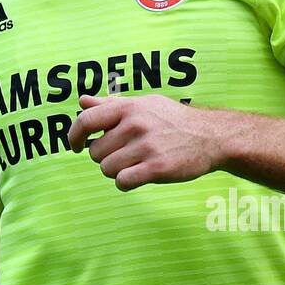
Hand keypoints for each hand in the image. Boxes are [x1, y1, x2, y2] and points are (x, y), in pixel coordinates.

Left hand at [68, 94, 225, 190]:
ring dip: (116, 171)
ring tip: (134, 164)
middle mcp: (135, 125)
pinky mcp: (157, 167)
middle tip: (124, 154)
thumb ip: (110, 105)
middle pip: (96, 152)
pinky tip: (137, 176)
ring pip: (107, 169)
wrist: (211, 136)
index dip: (74, 136)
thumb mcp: (143, 104)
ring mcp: (146, 146)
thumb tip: (82, 102)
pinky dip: (125, 182)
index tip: (76, 146)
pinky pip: (122, 182)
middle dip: (105, 157)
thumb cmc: (172, 119)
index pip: (85, 121)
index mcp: (128, 107)